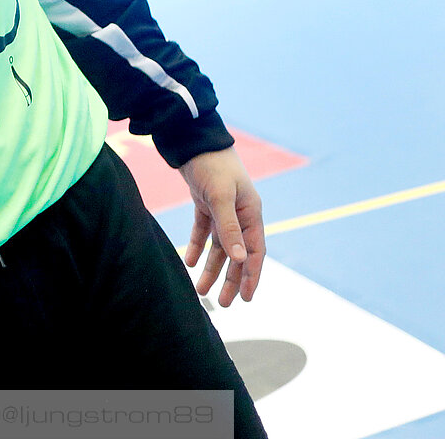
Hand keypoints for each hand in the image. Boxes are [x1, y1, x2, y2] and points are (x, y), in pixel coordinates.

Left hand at [180, 148, 265, 305]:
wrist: (193, 140)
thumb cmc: (213, 165)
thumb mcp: (220, 196)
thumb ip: (228, 228)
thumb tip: (240, 259)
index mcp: (251, 213)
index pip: (255, 251)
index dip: (251, 275)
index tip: (246, 298)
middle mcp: (239, 214)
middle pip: (237, 253)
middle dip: (231, 279)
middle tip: (224, 304)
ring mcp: (222, 209)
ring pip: (219, 246)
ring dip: (211, 268)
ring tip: (201, 290)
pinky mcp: (205, 204)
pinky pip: (203, 231)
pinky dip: (198, 247)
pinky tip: (189, 262)